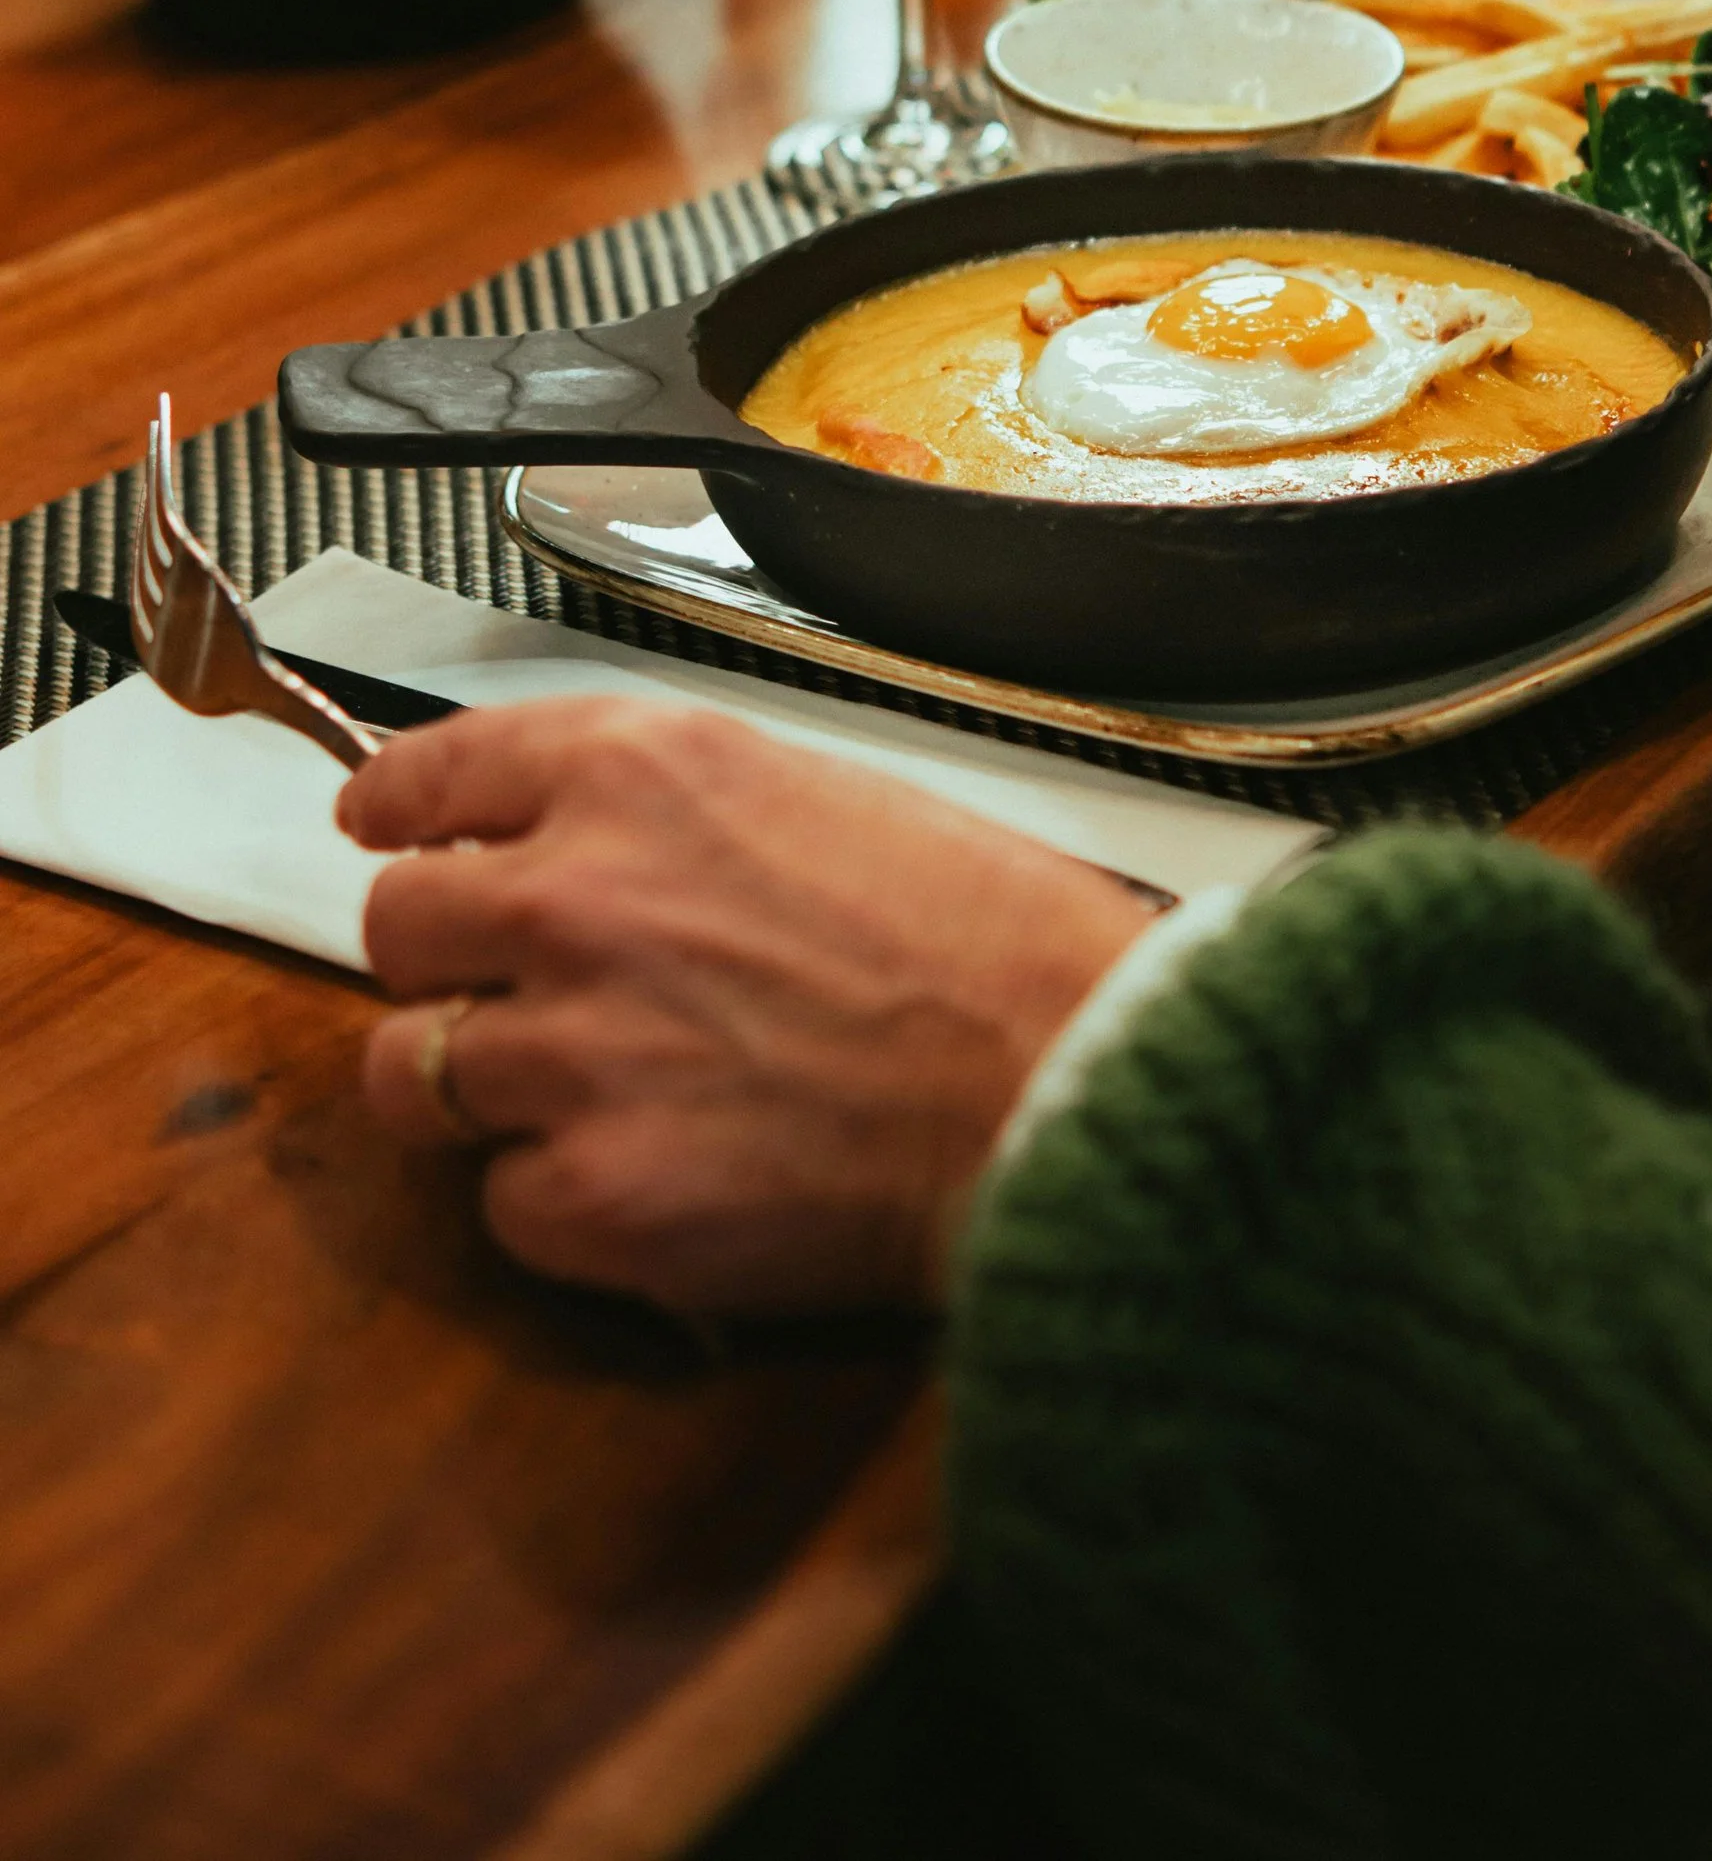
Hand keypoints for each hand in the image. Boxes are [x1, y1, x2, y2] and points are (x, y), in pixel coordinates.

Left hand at [342, 700, 1145, 1314]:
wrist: (1062, 1076)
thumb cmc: (984, 937)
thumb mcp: (817, 791)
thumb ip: (668, 815)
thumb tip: (570, 851)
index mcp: (640, 770)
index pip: (432, 773)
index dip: (398, 812)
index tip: (383, 831)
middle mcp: (576, 894)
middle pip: (392, 927)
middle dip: (444, 964)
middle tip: (517, 994)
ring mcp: (569, 1049)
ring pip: (410, 1074)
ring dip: (486, 1091)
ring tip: (595, 1102)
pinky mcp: (592, 1194)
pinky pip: (503, 1206)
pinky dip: (567, 1205)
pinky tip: (666, 1180)